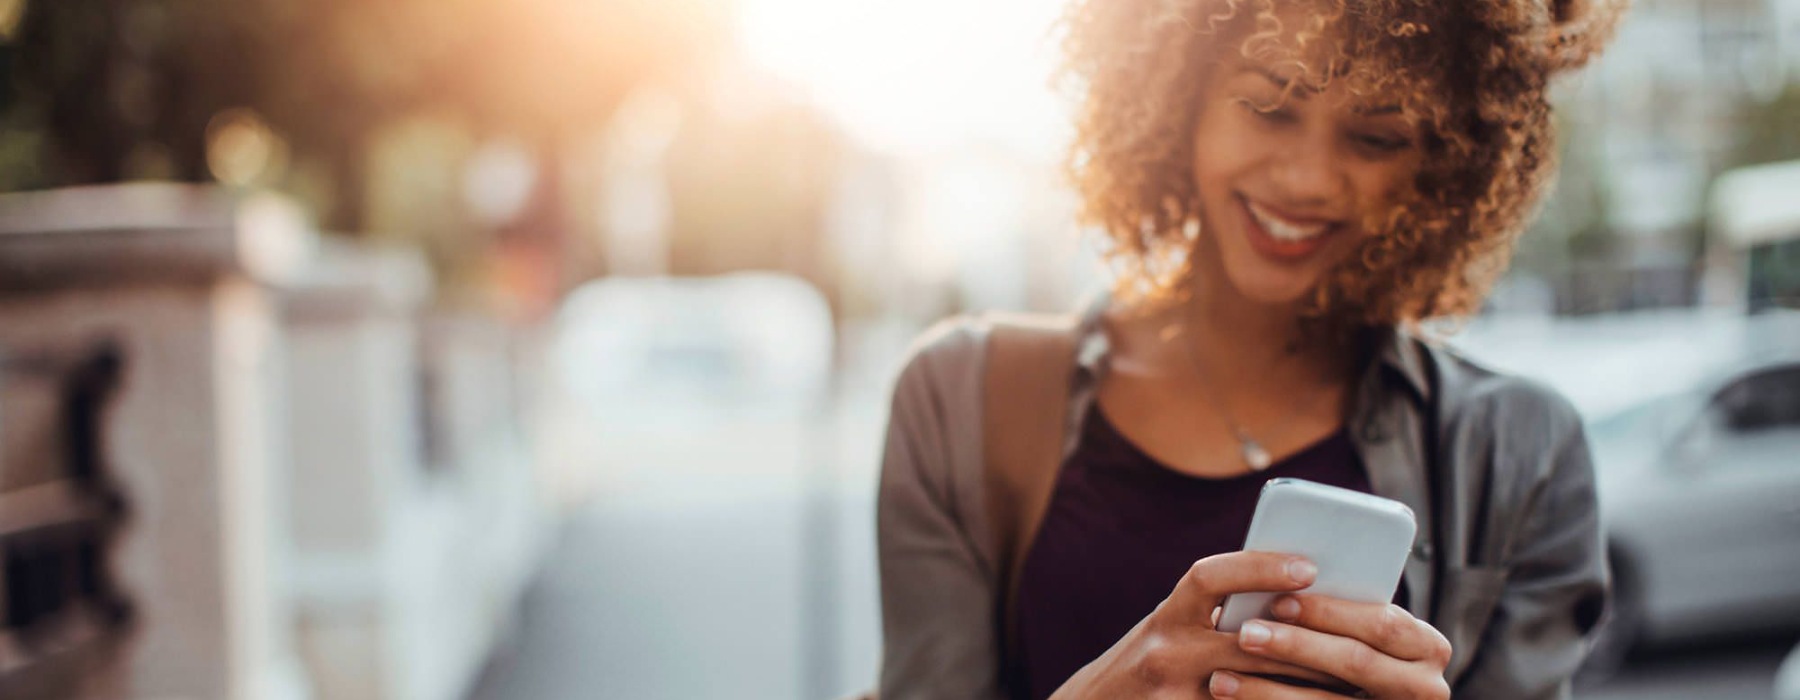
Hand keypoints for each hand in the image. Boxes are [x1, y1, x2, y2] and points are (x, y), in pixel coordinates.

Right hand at [1050, 552, 1342, 698]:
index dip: (1257, 568)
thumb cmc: (1148, 665)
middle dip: (1305, 640)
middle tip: (1355, 637)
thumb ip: (1214, 613)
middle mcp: (1165, 654)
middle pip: (1247, 642)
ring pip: (1253, 690)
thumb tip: (1290, 591)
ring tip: (1351, 682)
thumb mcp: (1170, 629)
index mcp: (1166, 618)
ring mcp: (1173, 697)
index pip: (1208, 578)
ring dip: (1304, 686)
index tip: (1307, 567)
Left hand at [1209, 593, 1452, 698]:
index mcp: (1426, 646)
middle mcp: (1425, 687)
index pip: (1381, 622)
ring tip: (1221, 679)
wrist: (1365, 697)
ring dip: (1269, 690)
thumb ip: (1343, 611)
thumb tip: (1285, 574)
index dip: (1329, 612)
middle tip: (1245, 634)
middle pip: (1355, 662)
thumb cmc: (1357, 652)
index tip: (1279, 600)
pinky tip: (1232, 699)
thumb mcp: (1364, 630)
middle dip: (1297, 646)